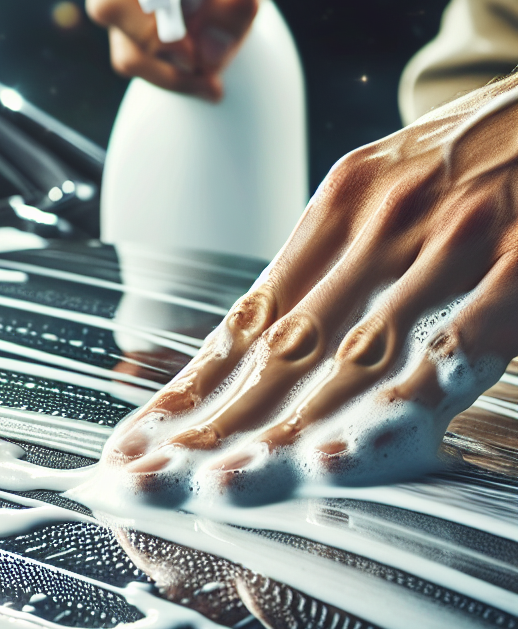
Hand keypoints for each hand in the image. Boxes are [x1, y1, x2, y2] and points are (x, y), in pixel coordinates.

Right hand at [79, 0, 317, 99]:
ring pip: (123, 36)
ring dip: (166, 63)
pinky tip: (204, 44)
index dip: (152, 40)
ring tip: (215, 67)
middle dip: (162, 62)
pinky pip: (135, 28)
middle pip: (114, 27)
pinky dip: (167, 48)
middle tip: (213, 79)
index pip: (114, 2)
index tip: (200, 56)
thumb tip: (209, 57)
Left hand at [103, 79, 517, 499]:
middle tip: (159, 476)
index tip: (149, 435)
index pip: (252, 316)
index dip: (198, 384)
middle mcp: (380, 221)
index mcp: (342, 204)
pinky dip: (402, 403)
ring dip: (293, 430)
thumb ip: (334, 257)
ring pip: (357, 356)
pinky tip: (352, 449)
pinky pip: (456, 344)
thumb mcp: (391, 182)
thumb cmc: (480, 147)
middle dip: (221, 422)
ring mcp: (450, 240)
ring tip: (234, 481)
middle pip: (288, 347)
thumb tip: (267, 336)